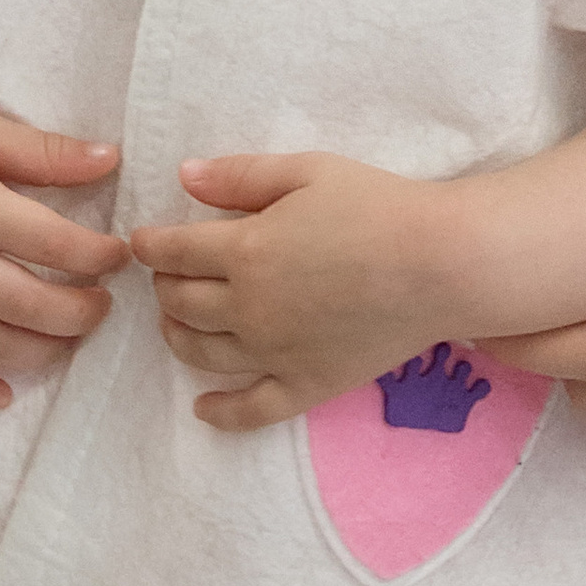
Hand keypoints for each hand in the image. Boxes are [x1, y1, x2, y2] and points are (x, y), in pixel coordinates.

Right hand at [0, 83, 130, 410]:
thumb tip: (112, 160)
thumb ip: (46, 151)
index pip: (51, 244)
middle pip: (25, 304)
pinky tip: (4, 396)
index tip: (120, 255)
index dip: (97, 256)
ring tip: (70, 338)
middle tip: (103, 305)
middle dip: (78, 313)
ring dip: (39, 350)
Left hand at [135, 151, 456, 430]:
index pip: (173, 251)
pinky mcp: (306, 384)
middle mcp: (248, 308)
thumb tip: (183, 177)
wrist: (440, 264)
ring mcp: (274, 353)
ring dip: (177, 336)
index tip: (144, 241)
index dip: (152, 244)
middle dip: (165, 286)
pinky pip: (252, 410)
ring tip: (176, 323)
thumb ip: (241, 176)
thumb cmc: (377, 206)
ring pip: (203, 353)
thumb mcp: (307, 171)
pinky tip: (202, 408)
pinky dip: (220, 413)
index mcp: (244, 251)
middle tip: (168, 274)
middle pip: (181, 303)